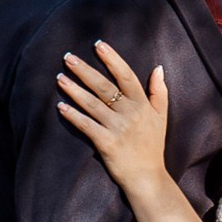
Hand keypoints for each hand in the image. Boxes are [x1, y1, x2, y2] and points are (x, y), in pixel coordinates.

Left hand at [56, 39, 171, 192]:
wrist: (147, 177)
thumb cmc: (152, 146)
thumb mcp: (161, 116)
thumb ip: (159, 91)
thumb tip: (158, 68)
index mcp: (142, 104)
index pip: (126, 75)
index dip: (112, 59)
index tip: (98, 45)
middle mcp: (130, 113)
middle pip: (104, 86)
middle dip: (85, 70)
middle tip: (68, 57)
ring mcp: (117, 128)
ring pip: (92, 104)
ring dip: (74, 90)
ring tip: (59, 78)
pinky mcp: (106, 143)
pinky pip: (86, 125)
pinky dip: (73, 116)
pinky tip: (60, 106)